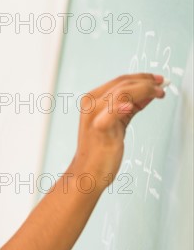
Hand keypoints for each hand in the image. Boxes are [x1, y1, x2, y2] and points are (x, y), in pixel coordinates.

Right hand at [70, 73, 165, 191]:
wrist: (88, 172)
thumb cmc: (100, 150)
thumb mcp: (117, 123)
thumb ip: (131, 107)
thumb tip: (149, 94)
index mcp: (92, 100)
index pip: (119, 81)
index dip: (141, 77)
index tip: (157, 80)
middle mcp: (91, 105)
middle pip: (122, 84)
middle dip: (146, 82)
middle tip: (162, 86)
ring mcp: (94, 115)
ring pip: (122, 93)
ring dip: (144, 90)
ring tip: (158, 93)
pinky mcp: (100, 128)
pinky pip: (112, 112)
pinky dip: (122, 107)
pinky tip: (131, 106)